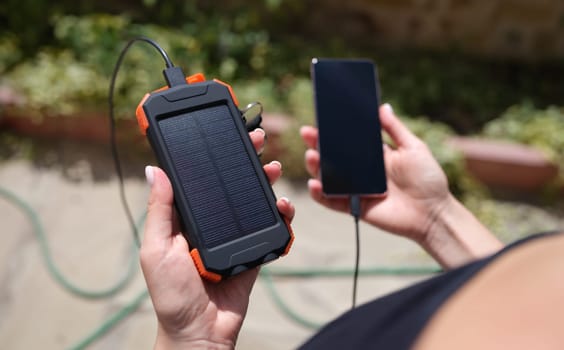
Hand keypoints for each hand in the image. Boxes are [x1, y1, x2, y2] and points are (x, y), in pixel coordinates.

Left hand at [140, 128, 294, 348]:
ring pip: (254, 203)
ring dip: (266, 183)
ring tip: (274, 169)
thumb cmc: (171, 296)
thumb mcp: (157, 248)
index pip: (201, 180)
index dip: (213, 156)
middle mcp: (211, 224)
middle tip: (258, 139)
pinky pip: (270, 230)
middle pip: (232, 185)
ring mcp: (234, 237)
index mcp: (186, 220)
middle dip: (246, 161)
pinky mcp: (253, 252)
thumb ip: (160, 210)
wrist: (200, 333)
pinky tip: (284, 208)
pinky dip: (281, 217)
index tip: (225, 133)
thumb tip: (154, 170)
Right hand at [301, 103, 448, 241]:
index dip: (334, 130)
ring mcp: (356, 189)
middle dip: (318, 144)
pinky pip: (332, 201)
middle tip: (308, 133)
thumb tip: (382, 106)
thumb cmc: (428, 180)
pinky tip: (315, 184)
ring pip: (328, 177)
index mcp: (374, 155)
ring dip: (316, 166)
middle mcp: (362, 171)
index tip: (322, 117)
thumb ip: (395, 129)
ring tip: (312, 156)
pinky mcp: (354, 207)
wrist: (434, 213)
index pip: (349, 140)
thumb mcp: (414, 148)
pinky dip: (320, 194)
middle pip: (333, 156)